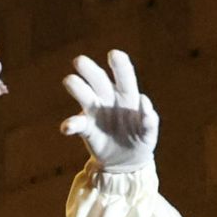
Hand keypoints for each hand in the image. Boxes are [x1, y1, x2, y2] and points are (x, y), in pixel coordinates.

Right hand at [60, 50, 158, 173]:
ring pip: (85, 96)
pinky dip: (71, 124)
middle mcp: (109, 99)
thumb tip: (144, 101)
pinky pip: (77, 124)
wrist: (126, 161)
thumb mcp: (149, 134)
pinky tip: (66, 128)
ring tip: (69, 80)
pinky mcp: (86, 129)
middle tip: (79, 60)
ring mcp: (96, 113)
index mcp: (127, 95)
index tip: (114, 54)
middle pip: (99, 81)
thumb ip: (149, 120)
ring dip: (78, 88)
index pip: (125, 77)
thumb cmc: (140, 140)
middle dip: (90, 70)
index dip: (120, 65)